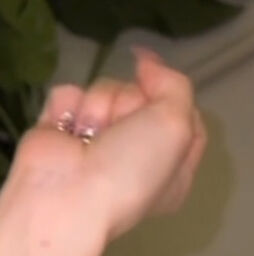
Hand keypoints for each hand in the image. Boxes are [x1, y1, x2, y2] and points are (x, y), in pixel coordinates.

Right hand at [5, 48, 206, 244]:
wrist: (68, 192)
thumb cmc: (131, 170)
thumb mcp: (176, 127)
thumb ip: (175, 86)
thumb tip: (148, 63)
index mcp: (174, 169)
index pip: (185, 118)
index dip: (172, 95)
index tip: (153, 80)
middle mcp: (139, 157)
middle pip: (142, 97)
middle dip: (129, 103)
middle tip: (121, 129)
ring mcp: (100, 143)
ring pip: (105, 91)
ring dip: (98, 108)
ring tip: (89, 137)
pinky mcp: (65, 131)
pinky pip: (71, 95)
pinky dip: (68, 108)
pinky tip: (67, 132)